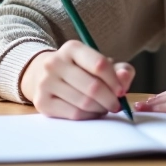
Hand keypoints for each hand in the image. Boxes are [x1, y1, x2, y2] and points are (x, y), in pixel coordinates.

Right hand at [19, 40, 134, 119]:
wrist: (43, 75)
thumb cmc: (79, 70)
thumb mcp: (98, 63)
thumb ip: (119, 70)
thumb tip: (124, 77)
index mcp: (72, 48)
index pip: (100, 65)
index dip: (115, 81)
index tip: (121, 92)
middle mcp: (55, 62)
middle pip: (93, 87)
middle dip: (110, 100)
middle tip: (116, 105)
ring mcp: (46, 82)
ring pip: (84, 103)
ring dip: (100, 109)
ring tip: (103, 108)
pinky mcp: (42, 102)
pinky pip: (73, 114)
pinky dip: (88, 116)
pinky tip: (91, 112)